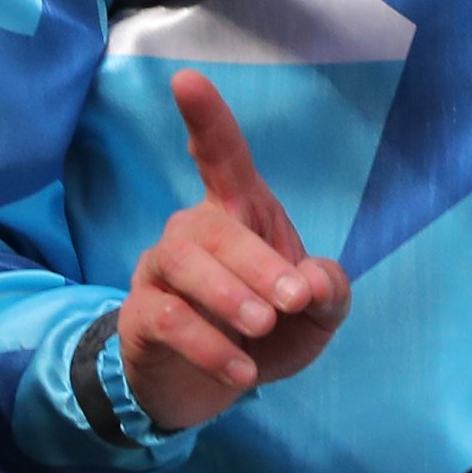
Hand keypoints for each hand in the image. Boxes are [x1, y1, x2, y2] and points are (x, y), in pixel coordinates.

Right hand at [117, 74, 352, 432]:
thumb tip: (313, 282)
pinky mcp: (143, 315)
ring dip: (228, 294)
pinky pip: (169, 317)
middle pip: (216, 225)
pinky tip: (241, 372)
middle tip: (293, 301)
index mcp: (239, 214)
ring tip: (261, 327)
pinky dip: (209, 345)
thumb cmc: (261, 334)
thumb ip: (329, 292)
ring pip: (183, 262)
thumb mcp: (314, 317)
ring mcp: (162, 271)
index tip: (186, 80)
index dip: (207, 119)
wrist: (203, 392)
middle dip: (257, 261)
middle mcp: (193, 231)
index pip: (220, 157)